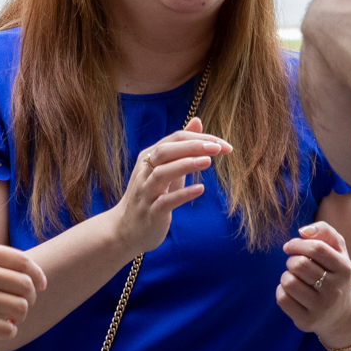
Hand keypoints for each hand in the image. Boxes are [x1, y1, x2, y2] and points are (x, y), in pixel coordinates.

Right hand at [0, 237, 45, 339]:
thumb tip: (12, 268)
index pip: (22, 261)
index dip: (37, 275)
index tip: (41, 285)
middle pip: (26, 286)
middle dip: (30, 298)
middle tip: (22, 305)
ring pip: (19, 308)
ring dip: (19, 316)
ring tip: (10, 318)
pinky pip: (6, 328)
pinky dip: (9, 331)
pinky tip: (1, 330)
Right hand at [106, 119, 231, 254]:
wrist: (126, 230)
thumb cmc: (150, 196)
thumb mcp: (165, 168)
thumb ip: (181, 147)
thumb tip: (197, 121)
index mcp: (149, 158)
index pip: (175, 140)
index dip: (200, 139)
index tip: (224, 144)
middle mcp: (145, 172)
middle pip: (166, 151)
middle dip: (193, 147)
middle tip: (218, 148)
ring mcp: (146, 192)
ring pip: (162, 173)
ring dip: (185, 165)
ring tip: (208, 162)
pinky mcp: (151, 212)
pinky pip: (165, 201)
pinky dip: (182, 194)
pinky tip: (200, 190)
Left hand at [276, 221, 350, 342]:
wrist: (340, 313)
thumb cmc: (334, 274)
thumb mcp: (338, 251)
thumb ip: (324, 231)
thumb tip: (303, 231)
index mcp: (344, 269)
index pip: (316, 248)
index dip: (297, 244)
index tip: (289, 247)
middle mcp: (335, 290)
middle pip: (300, 265)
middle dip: (291, 260)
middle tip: (294, 265)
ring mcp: (322, 308)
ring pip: (289, 282)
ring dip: (285, 276)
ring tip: (294, 279)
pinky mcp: (307, 321)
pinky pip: (282, 299)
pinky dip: (281, 291)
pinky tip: (291, 293)